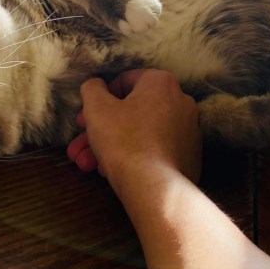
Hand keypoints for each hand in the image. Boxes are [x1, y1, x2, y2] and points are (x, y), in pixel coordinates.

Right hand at [67, 69, 202, 190]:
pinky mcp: (190, 156)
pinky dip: (134, 157)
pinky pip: (156, 150)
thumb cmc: (123, 140)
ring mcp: (189, 131)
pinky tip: (111, 172)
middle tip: (79, 146)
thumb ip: (92, 89)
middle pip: (131, 112)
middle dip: (100, 130)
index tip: (84, 119)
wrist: (155, 188)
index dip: (98, 99)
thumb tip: (96, 85)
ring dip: (111, 147)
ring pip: (140, 133)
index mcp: (162, 82)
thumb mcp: (97, 108)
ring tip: (88, 165)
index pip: (124, 81)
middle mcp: (181, 102)